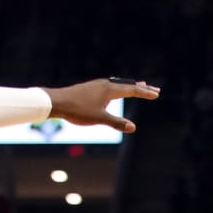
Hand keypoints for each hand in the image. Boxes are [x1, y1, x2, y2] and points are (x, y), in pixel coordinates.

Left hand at [44, 78, 159, 133]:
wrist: (56, 102)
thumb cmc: (77, 110)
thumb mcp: (99, 118)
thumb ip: (116, 123)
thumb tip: (133, 127)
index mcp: (109, 90)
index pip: (132, 90)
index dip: (145, 93)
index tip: (156, 94)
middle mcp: (104, 84)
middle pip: (127, 85)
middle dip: (141, 88)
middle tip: (154, 89)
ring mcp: (97, 85)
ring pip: (118, 84)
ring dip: (130, 87)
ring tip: (139, 87)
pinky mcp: (90, 88)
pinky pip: (110, 86)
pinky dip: (120, 88)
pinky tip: (116, 92)